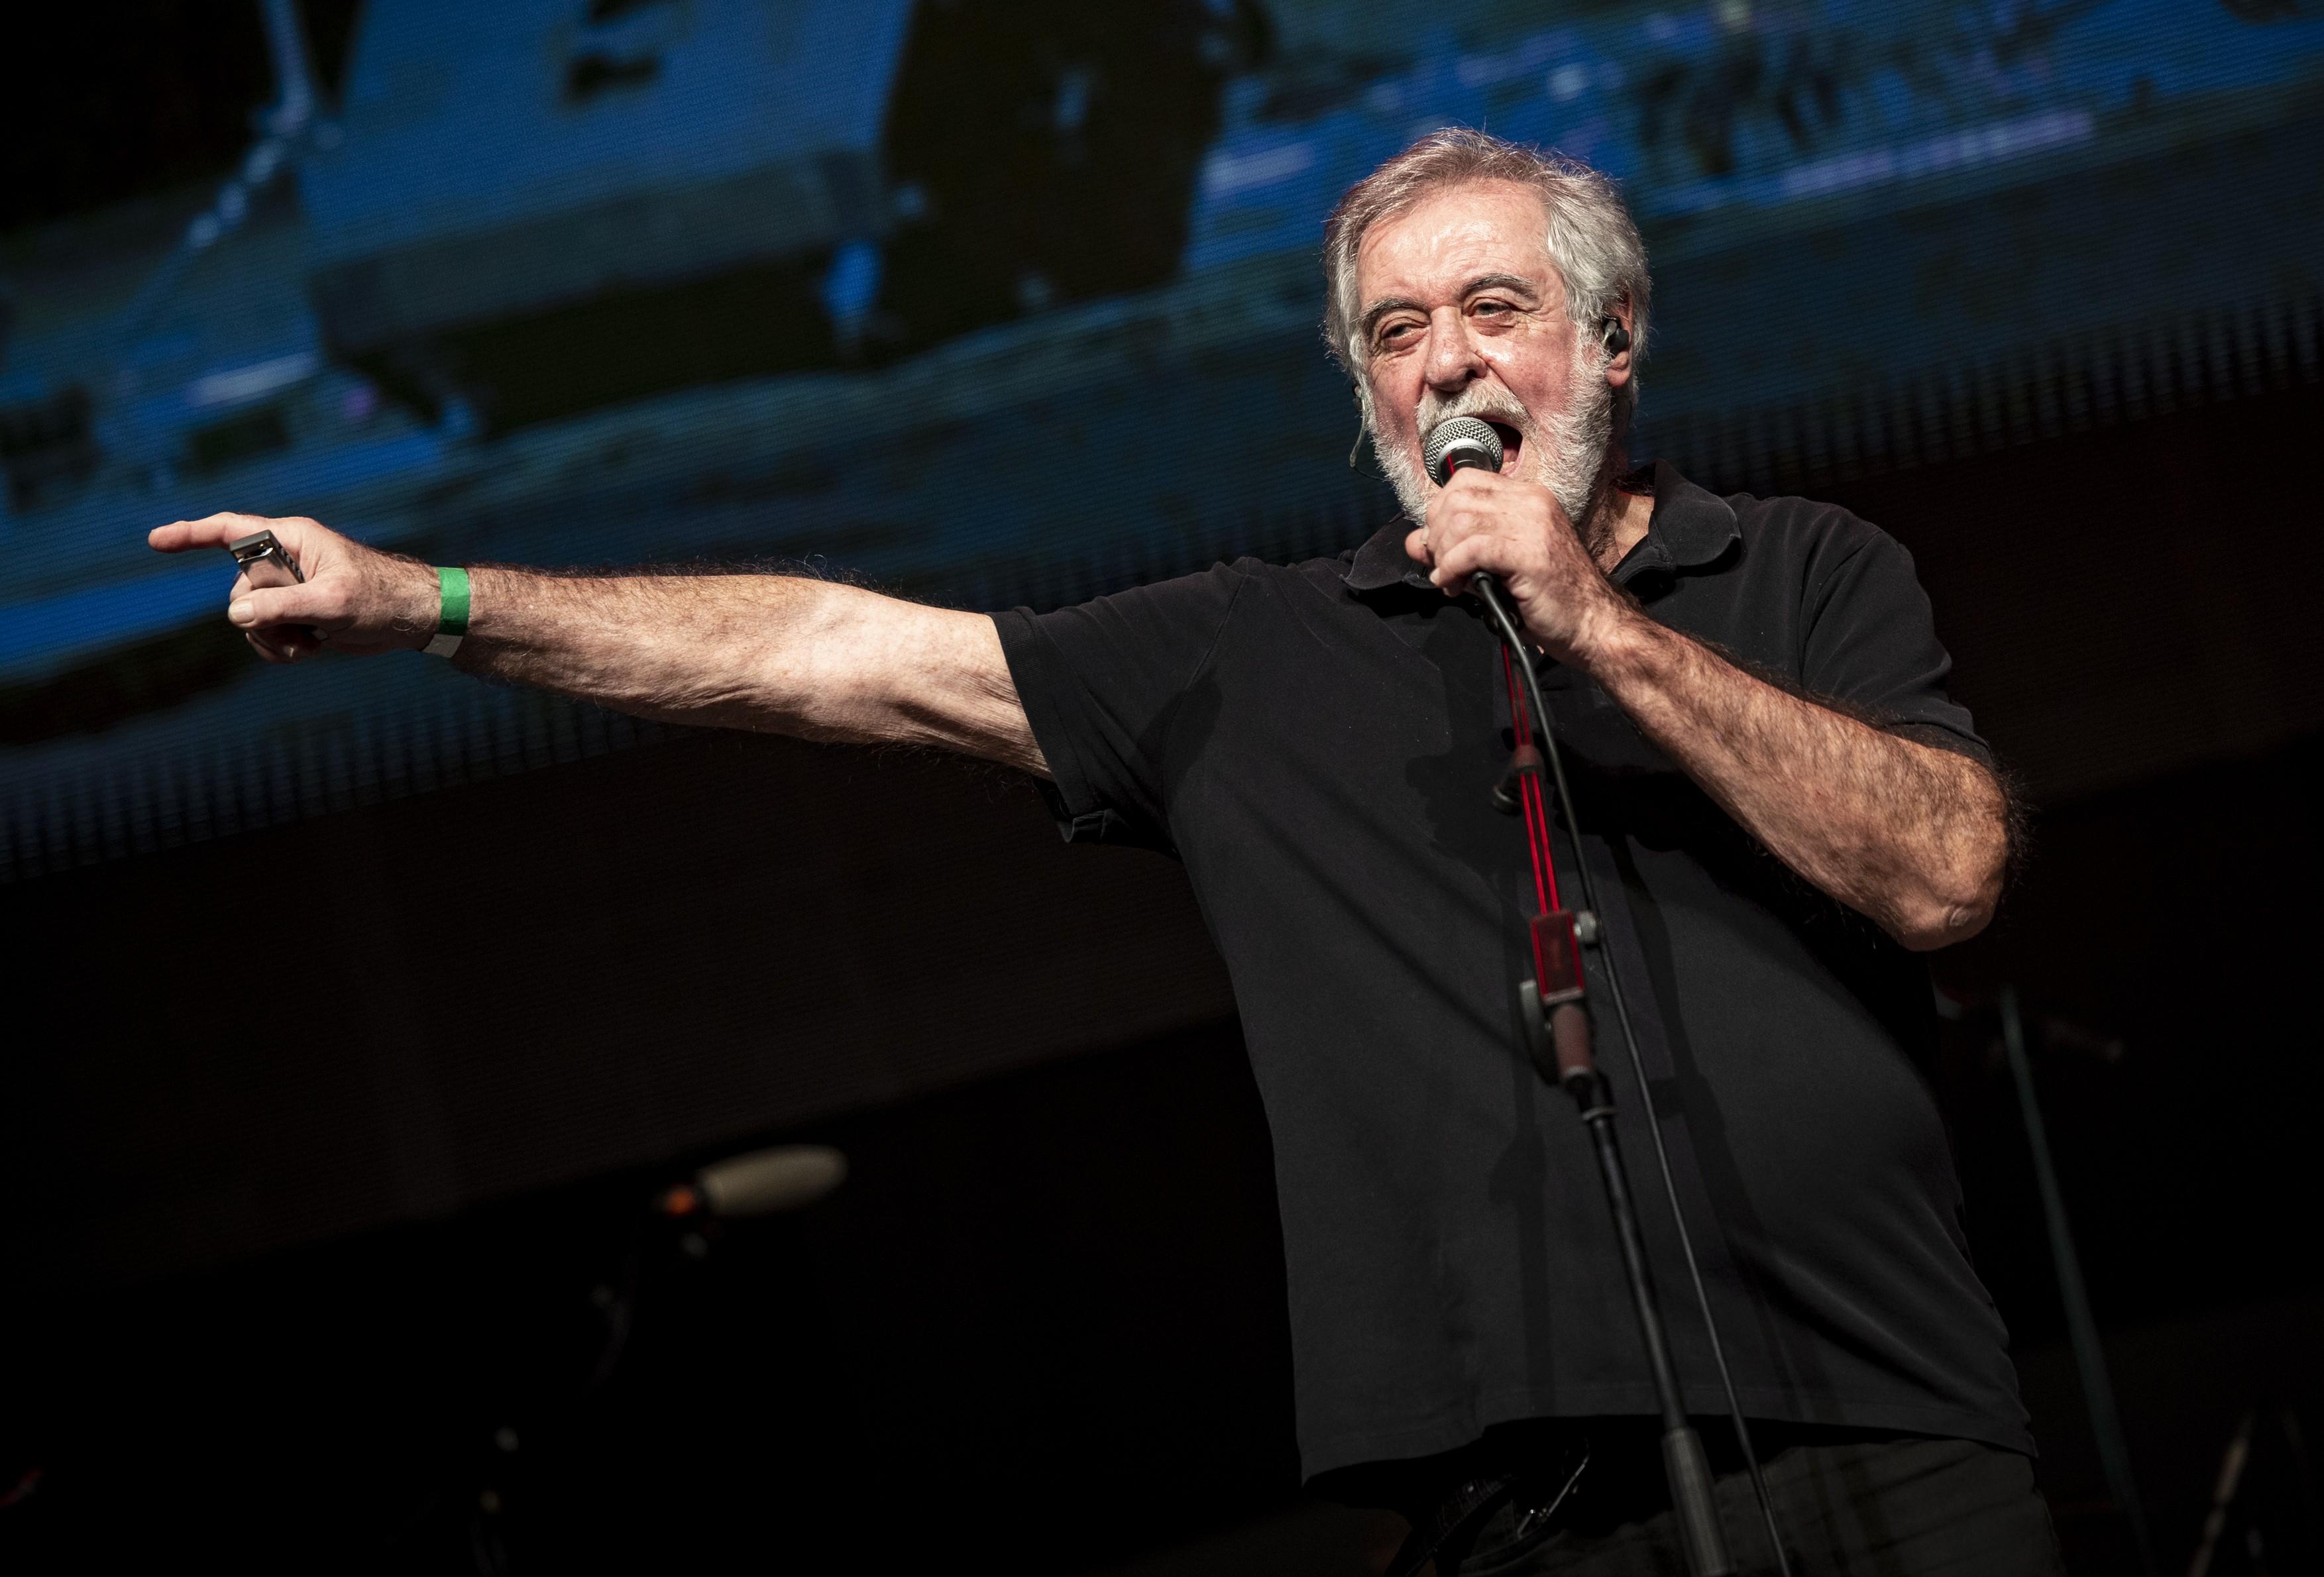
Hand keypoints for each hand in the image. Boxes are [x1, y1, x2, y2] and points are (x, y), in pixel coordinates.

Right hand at [147, 512, 441, 661]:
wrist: (414, 619)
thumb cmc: (382, 597)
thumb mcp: (333, 602)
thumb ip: (282, 606)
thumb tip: (235, 614)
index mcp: (292, 538)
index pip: (230, 531)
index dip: (191, 534)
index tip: (155, 540)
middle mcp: (285, 560)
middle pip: (239, 587)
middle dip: (261, 615)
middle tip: (302, 629)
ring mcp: (288, 589)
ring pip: (248, 617)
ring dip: (270, 638)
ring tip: (308, 645)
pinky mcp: (296, 614)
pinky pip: (263, 633)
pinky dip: (278, 648)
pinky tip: (309, 651)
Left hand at [1403, 469, 1628, 662]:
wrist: (1593, 625)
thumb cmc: (1549, 599)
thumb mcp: (1494, 566)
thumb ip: (1455, 548)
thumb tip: (1415, 541)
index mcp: (1527, 497)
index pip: (1464, 481)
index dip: (1439, 511)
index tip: (1439, 546)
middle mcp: (1531, 502)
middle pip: (1456, 497)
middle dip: (1437, 534)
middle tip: (1442, 566)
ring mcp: (1533, 524)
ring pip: (1460, 521)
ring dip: (1443, 555)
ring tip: (1451, 581)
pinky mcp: (1529, 552)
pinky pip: (1471, 549)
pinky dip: (1452, 569)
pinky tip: (1455, 586)